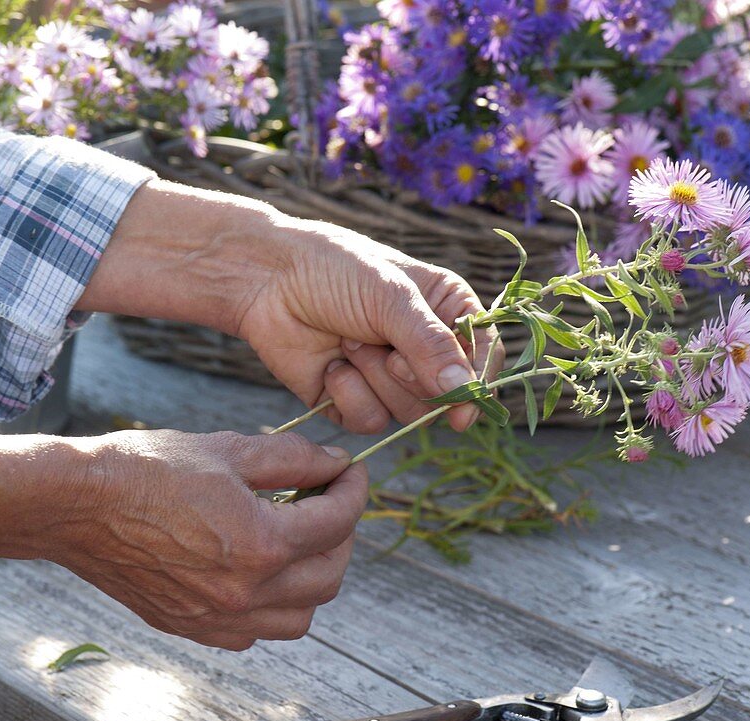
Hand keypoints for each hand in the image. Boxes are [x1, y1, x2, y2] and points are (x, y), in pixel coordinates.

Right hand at [0, 430, 366, 650]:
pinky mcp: (190, 627)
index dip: (353, 490)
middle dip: (341, 535)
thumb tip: (334, 463)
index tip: (349, 472)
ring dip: (312, 578)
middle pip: (330, 577)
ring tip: (296, 539)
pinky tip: (256, 571)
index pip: (337, 522)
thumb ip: (293, 459)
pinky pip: (254, 632)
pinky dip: (271, 606)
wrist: (75, 504)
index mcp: (260, 544)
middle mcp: (244, 593)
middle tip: (327, 501)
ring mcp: (216, 618)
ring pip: (300, 617)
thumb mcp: (227, 449)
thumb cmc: (145, 469)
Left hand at [78, 180, 503, 432]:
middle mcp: (422, 349)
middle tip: (380, 343)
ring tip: (348, 340)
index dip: (476, 385)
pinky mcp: (353, 400)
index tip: (463, 407)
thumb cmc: (334, 271)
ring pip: (407, 413)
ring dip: (374, 379)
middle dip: (409, 374)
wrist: (266, 280)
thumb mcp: (391, 297)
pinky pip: (369, 421)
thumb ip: (431, 346)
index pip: (483, 357)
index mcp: (446, 312)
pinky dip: (348, 393)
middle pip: (445, 395)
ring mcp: (388, 378)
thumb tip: (462, 395)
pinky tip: (330, 364)